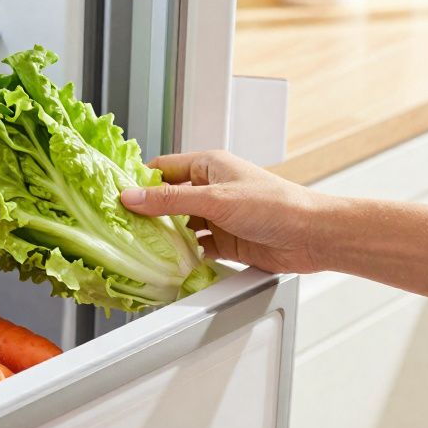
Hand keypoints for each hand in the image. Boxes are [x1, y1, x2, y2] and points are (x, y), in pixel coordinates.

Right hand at [120, 150, 329, 274]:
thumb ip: (170, 201)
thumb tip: (132, 197)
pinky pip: (194, 247)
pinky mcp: (224, 241)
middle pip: (167, 199)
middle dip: (147, 212)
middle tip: (121, 226)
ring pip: (179, 225)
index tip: (115, 195)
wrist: (311, 236)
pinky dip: (181, 255)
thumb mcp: (215, 199)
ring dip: (164, 236)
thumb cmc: (275, 205)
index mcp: (208, 165)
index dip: (138, 181)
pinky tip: (168, 262)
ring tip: (139, 246)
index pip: (162, 169)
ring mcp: (217, 216)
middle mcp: (211, 188)